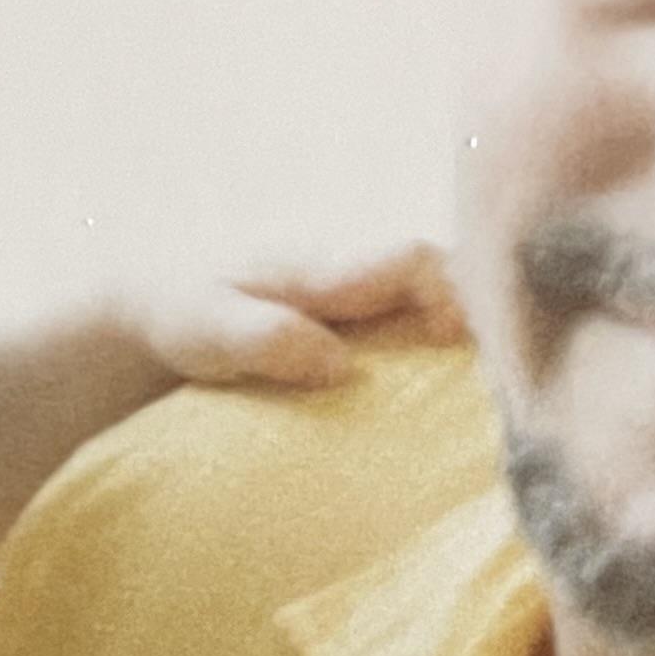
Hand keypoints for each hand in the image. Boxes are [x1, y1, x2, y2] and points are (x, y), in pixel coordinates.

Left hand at [135, 241, 464, 391]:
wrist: (155, 301)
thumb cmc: (180, 313)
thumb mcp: (209, 330)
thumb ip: (270, 341)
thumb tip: (339, 365)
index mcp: (322, 267)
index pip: (410, 259)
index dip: (450, 295)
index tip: (458, 344)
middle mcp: (351, 273)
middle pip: (441, 276)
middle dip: (478, 315)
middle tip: (498, 378)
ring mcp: (354, 294)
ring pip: (431, 300)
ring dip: (460, 337)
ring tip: (484, 394)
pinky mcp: (351, 318)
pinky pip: (409, 323)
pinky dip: (434, 351)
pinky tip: (443, 395)